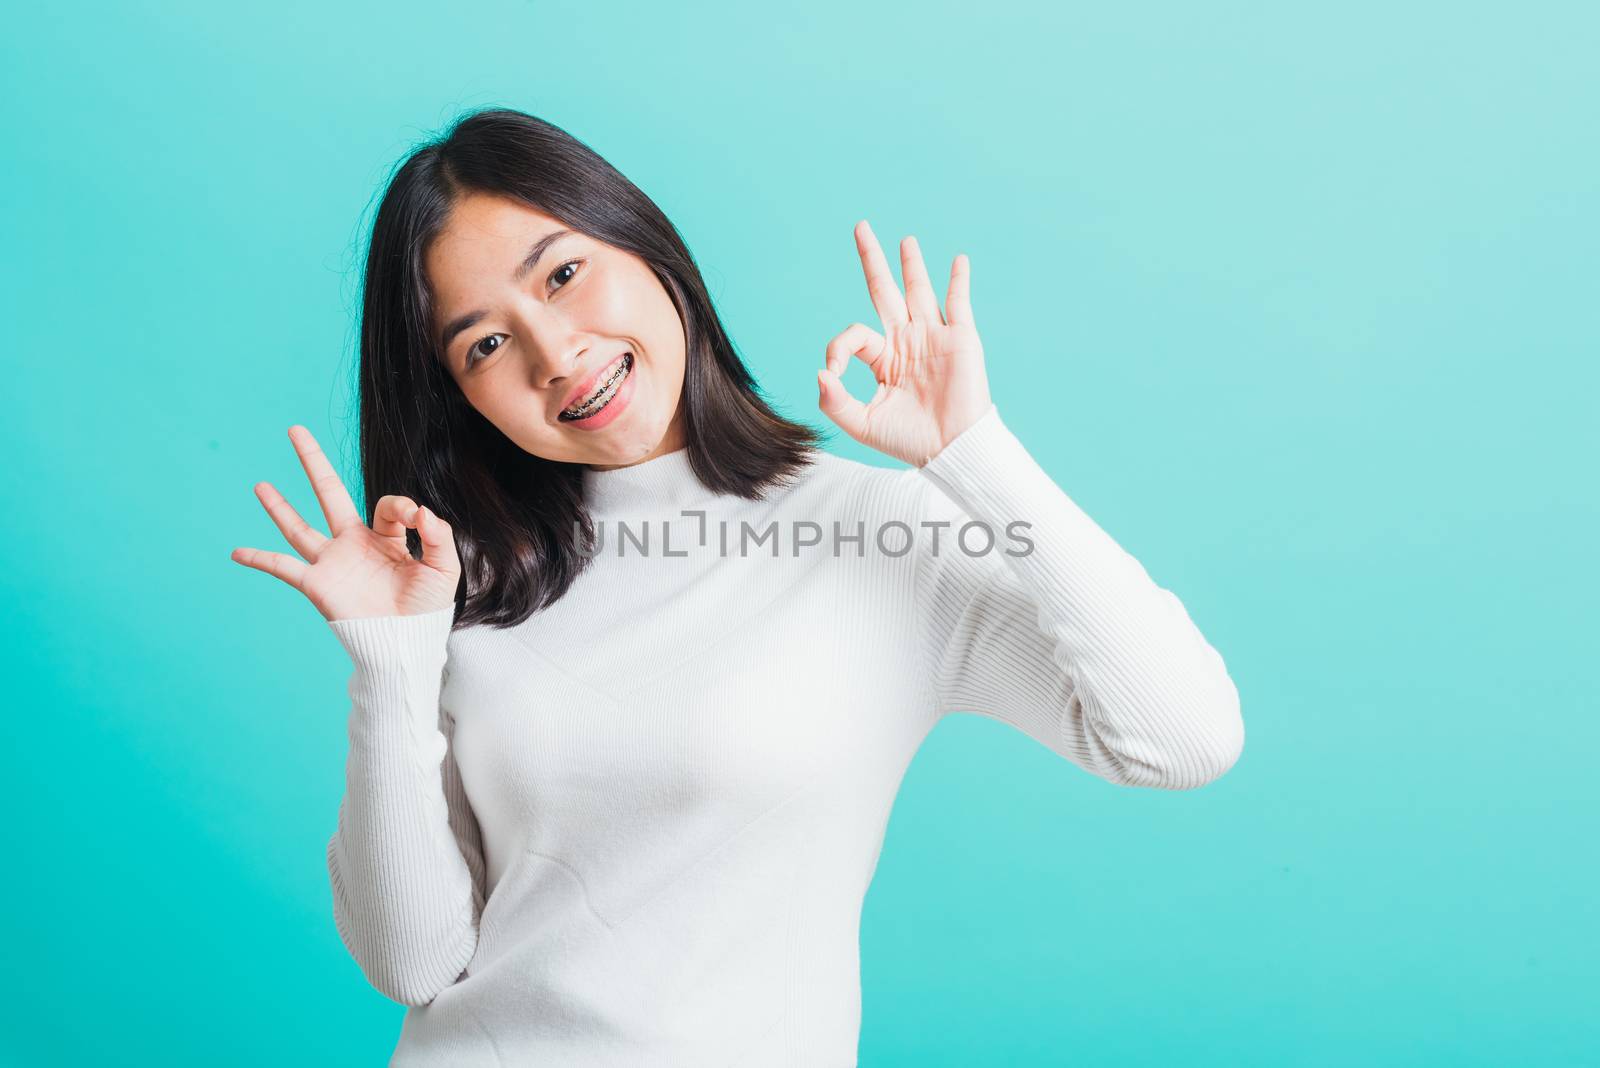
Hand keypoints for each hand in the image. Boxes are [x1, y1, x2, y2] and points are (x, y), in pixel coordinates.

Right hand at [230, 425, 461, 622]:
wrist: (407, 644)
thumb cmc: (426, 609)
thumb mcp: (443, 567)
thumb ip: (438, 535)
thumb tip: (421, 509)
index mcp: (386, 538)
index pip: (388, 506)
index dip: (403, 506)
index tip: (418, 518)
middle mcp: (355, 544)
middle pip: (329, 494)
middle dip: (314, 463)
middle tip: (296, 430)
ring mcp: (333, 563)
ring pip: (300, 527)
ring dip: (278, 506)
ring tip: (260, 484)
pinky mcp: (318, 584)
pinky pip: (283, 567)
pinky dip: (259, 559)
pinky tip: (236, 552)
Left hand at [817, 220, 992, 466]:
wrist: (950, 449)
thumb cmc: (908, 441)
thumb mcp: (862, 424)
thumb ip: (835, 401)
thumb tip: (820, 372)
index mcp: (883, 359)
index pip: (855, 335)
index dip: (838, 348)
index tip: (833, 372)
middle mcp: (907, 342)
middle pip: (886, 292)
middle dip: (872, 260)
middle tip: (861, 227)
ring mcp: (934, 337)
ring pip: (920, 291)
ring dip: (912, 264)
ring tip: (905, 241)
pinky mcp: (961, 340)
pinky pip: (959, 303)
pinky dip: (959, 281)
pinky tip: (958, 260)